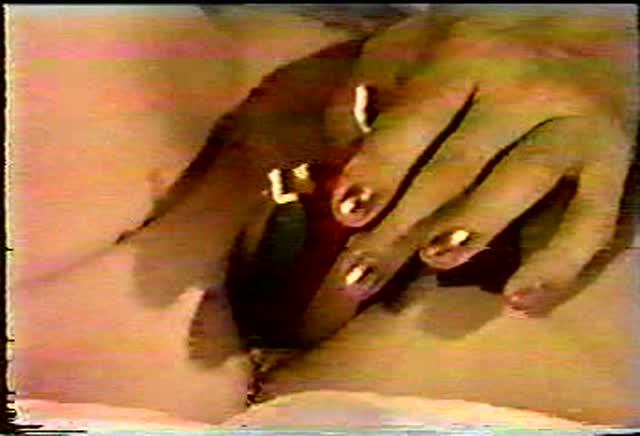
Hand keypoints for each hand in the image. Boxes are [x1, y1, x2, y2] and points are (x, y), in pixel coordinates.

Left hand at [313, 9, 636, 325]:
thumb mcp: (411, 47)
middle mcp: (520, 86)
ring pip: (521, 182)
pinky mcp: (611, 158)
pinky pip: (593, 217)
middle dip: (403, 224)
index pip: (415, 118)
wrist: (580, 34)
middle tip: (360, 274)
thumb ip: (367, 88)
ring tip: (434, 262)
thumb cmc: (474, 52)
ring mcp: (571, 121)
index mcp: (461, 56)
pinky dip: (559, 262)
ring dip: (474, 228)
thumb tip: (339, 150)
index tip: (348, 214)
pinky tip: (521, 300)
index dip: (381, 167)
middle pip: (455, 165)